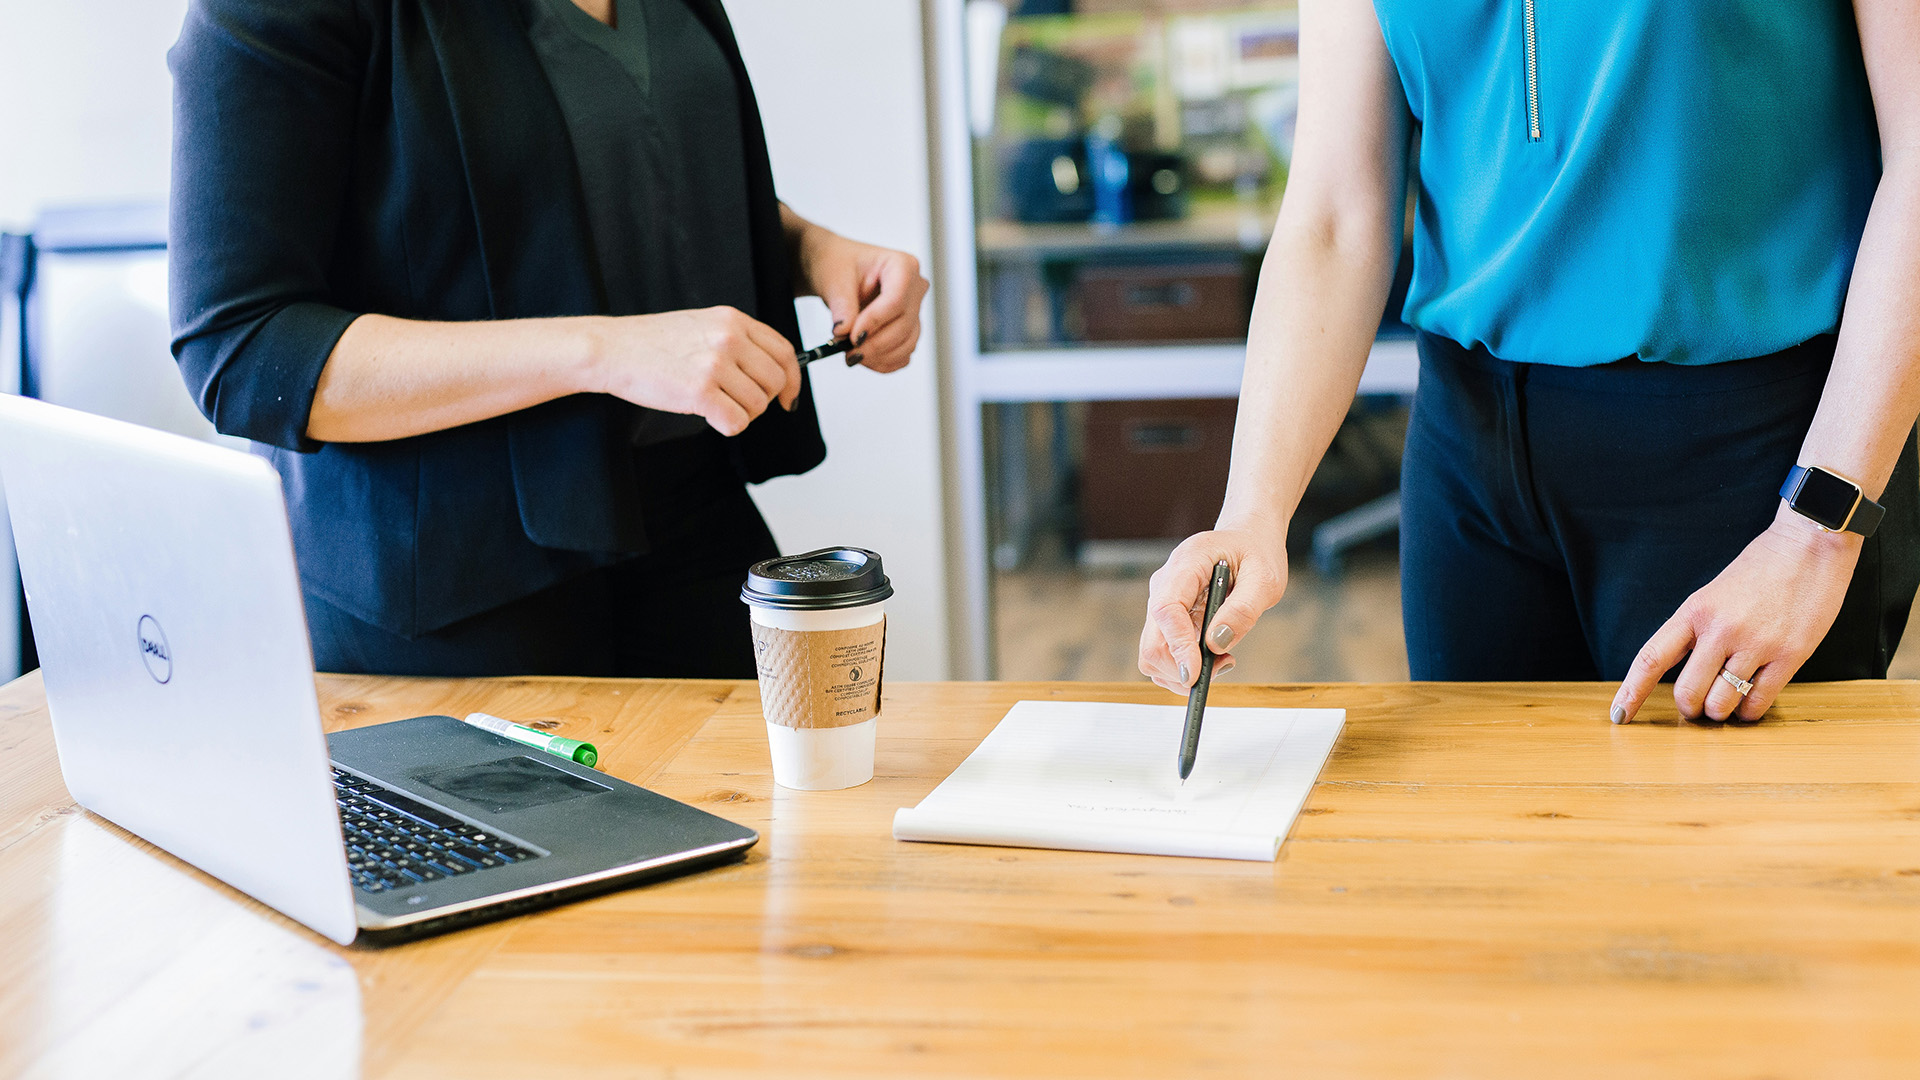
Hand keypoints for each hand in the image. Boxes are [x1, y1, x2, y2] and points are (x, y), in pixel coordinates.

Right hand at [586, 306, 799, 436]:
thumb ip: (737, 341)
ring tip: (715, 405)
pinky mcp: (700, 392)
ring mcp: (715, 364)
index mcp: (733, 320)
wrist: (613, 349)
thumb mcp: (703, 325)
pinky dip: (726, 426)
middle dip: (762, 401)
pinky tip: (709, 416)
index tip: (787, 396)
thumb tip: (771, 373)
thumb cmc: (653, 342)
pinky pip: (736, 422)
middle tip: (738, 404)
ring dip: (740, 414)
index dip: (792, 379)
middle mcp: (729, 339)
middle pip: (775, 382)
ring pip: (756, 405)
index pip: (784, 352)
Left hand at [793, 226, 927, 373]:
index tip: (852, 337)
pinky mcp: (908, 330)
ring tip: (852, 355)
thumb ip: (841, 305)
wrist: (836, 272)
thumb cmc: (838, 264)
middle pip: (904, 324)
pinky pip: (904, 354)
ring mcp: (914, 310)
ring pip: (907, 343)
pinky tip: (865, 360)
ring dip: (880, 356)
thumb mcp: (834, 279)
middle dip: (875, 344)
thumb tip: (844, 332)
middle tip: (848, 352)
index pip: (896, 299)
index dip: (875, 322)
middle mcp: (915, 287)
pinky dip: (885, 362)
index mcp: (902, 265)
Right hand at [1138, 525, 1288, 694]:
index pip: (1166, 611)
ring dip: (1185, 670)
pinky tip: (1214, 654)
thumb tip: (1217, 644)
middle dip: (1183, 668)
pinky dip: (1185, 666)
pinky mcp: (1167, 619)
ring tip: (1224, 658)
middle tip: (1225, 664)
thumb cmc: (1256, 553)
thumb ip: (1243, 609)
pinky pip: (1164, 654)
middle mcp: (1164, 585)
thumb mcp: (1265, 578)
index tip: (1196, 674)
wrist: (1245, 539)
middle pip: (1152, 643)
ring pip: (1153, 655)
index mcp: (1185, 565)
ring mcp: (1161, 603)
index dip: (1178, 647)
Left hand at [1611, 505, 1861, 723]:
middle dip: (1689, 709)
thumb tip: (1680, 672)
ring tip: (1726, 705)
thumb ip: (1695, 630)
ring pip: (1722, 703)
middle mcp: (1720, 629)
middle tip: (1697, 707)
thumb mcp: (1712, 595)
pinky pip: (1759, 701)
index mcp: (1694, 611)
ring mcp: (1756, 643)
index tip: (1619, 715)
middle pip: (1687, 692)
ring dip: (1720, 713)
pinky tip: (1749, 704)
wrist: (1809, 546)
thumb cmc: (1759, 571)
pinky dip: (1749, 712)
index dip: (1631, 692)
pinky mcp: (1790, 655)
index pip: (1651, 659)